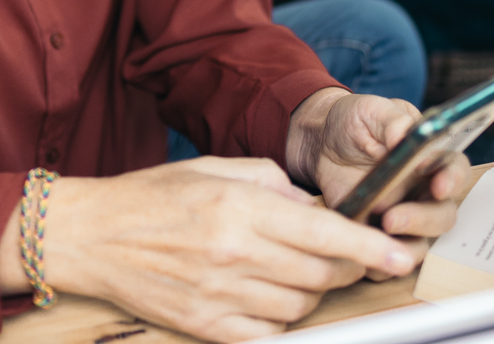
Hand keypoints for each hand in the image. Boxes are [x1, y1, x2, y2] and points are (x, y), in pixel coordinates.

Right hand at [4, 157, 418, 340]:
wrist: (93, 235)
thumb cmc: (152, 196)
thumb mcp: (214, 168)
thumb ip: (272, 182)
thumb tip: (313, 206)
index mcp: (239, 208)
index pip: (324, 235)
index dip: (370, 248)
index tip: (399, 255)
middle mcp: (235, 254)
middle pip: (320, 276)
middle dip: (344, 267)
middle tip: (341, 256)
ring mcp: (220, 296)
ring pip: (299, 307)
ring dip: (309, 292)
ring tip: (289, 270)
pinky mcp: (206, 327)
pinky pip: (267, 336)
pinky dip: (279, 321)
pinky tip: (269, 299)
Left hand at [287, 89, 467, 272]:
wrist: (323, 142)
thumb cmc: (355, 122)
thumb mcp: (371, 111)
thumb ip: (392, 121)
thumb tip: (406, 136)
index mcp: (431, 158)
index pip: (456, 171)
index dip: (453, 180)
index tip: (439, 185)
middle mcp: (424, 191)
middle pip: (443, 216)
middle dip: (423, 220)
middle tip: (393, 218)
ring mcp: (405, 216)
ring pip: (420, 244)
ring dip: (404, 247)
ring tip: (376, 233)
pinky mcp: (380, 235)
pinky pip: (388, 260)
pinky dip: (378, 262)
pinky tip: (360, 247)